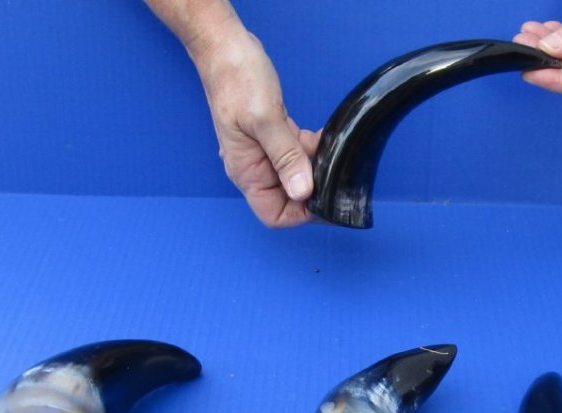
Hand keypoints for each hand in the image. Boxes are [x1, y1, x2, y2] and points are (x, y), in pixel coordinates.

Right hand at [144, 1, 318, 226]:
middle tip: (336, 173)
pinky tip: (325, 137)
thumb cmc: (235, 79)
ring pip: (298, 176)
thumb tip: (303, 192)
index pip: (275, 215)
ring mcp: (265, 154)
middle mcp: (255, 169)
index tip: (324, 198)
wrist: (225, 47)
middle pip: (290, 199)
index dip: (301, 214)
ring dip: (317, 167)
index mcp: (247, 173)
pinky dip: (313, 150)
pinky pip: (298, 154)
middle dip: (315, 189)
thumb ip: (285, 157)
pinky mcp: (275, 137)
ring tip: (331, 150)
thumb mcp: (264, 119)